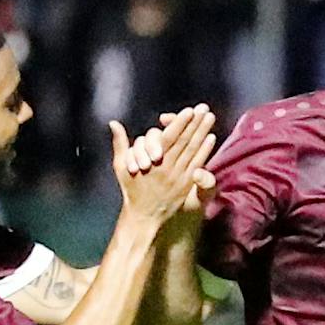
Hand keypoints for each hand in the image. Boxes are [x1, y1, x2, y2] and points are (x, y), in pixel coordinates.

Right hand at [111, 105, 216, 222]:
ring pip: (193, 150)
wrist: (144, 215)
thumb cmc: (131, 189)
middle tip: (204, 108)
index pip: (169, 138)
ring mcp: (179, 175)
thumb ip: (120, 144)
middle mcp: (168, 167)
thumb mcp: (120, 166)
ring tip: (209, 117)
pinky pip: (197, 163)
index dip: (180, 123)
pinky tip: (211, 138)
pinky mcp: (186, 183)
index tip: (189, 110)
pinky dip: (205, 150)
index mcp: (153, 162)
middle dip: (195, 123)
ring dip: (202, 132)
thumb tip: (113, 123)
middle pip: (185, 141)